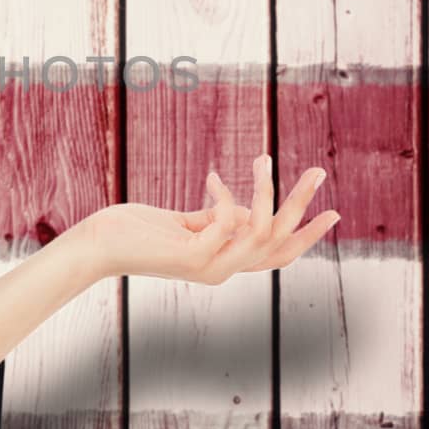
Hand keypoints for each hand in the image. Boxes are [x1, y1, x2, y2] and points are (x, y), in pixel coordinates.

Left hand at [73, 153, 339, 283]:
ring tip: (262, 157)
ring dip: (267, 192)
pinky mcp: (191, 257)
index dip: (307, 235)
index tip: (333, 210)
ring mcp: (208, 268)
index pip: (277, 254)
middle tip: (318, 170)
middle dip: (302, 206)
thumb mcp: (184, 224)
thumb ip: (215, 218)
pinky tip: (211, 178)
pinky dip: (224, 196)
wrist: (96, 246)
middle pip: (279, 243)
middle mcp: (222, 271)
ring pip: (261, 232)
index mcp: (223, 264)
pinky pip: (225, 223)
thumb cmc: (135, 231)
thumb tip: (247, 208)